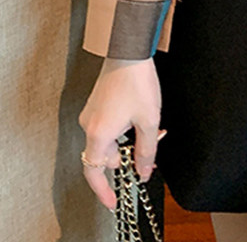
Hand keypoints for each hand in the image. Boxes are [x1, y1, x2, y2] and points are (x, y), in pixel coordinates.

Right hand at [78, 57, 161, 209]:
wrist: (128, 50)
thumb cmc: (137, 82)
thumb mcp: (148, 120)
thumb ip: (146, 151)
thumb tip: (142, 173)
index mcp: (98, 134)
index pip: (94, 172)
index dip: (103, 190)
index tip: (113, 201)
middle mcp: (88, 125)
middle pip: (105, 156)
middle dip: (127, 158)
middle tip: (150, 156)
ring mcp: (91, 114)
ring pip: (108, 140)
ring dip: (128, 141)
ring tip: (152, 129)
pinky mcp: (96, 104)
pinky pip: (106, 126)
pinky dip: (122, 129)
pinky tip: (140, 118)